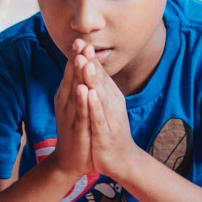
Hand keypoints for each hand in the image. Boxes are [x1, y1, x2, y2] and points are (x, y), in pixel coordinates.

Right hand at [52, 39, 94, 177]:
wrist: (69, 161)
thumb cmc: (75, 131)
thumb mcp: (75, 106)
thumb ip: (75, 87)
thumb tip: (79, 68)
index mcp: (66, 96)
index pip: (71, 73)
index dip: (76, 56)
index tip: (81, 39)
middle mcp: (65, 103)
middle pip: (71, 78)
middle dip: (76, 60)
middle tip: (80, 41)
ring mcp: (70, 116)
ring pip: (74, 92)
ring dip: (77, 75)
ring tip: (80, 58)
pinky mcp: (77, 129)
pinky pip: (80, 112)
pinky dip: (81, 100)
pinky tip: (83, 89)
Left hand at [76, 42, 135, 178]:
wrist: (120, 160)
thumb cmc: (109, 131)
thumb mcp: (104, 107)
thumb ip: (100, 88)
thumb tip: (92, 67)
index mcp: (110, 97)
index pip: (100, 75)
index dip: (90, 59)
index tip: (81, 42)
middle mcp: (113, 104)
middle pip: (100, 81)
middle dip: (91, 63)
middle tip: (83, 45)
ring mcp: (110, 119)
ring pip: (100, 96)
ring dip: (94, 79)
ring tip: (86, 63)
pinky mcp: (106, 134)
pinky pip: (99, 117)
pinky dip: (95, 105)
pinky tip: (89, 94)